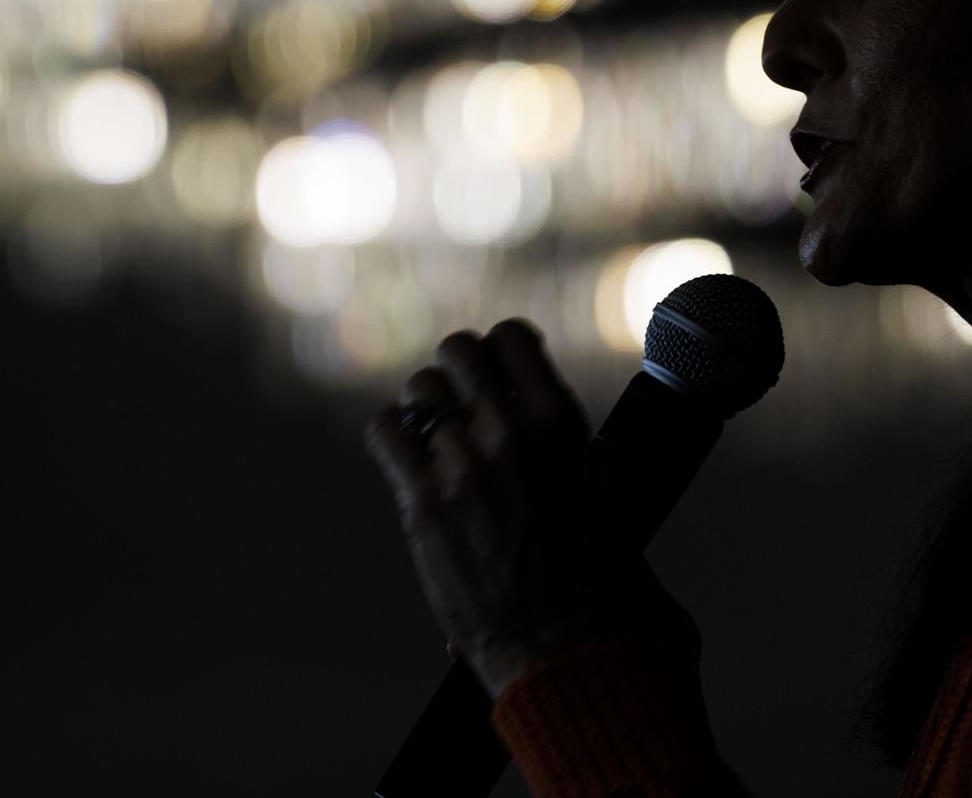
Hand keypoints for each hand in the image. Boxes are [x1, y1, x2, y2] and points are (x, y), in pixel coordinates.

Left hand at [364, 318, 664, 697]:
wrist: (559, 636)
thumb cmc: (582, 567)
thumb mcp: (586, 478)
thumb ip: (544, 432)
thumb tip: (511, 399)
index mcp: (558, 420)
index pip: (510, 336)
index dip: (498, 350)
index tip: (496, 370)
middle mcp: (509, 429)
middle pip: (457, 350)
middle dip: (456, 371)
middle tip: (459, 402)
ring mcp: (462, 463)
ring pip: (418, 388)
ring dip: (424, 407)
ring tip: (434, 437)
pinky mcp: (422, 499)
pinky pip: (385, 431)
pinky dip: (392, 437)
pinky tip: (406, 457)